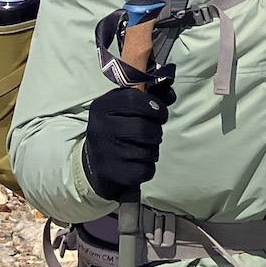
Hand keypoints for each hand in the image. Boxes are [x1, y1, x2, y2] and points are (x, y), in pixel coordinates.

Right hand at [82, 67, 176, 202]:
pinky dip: (147, 167)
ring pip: (148, 150)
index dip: (155, 106)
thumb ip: (149, 97)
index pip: (134, 99)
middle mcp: (101, 128)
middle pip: (145, 128)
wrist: (94, 163)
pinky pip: (146, 170)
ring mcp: (107, 152)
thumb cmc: (116, 129)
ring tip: (141, 148)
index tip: (160, 113)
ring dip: (152, 150)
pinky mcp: (115, 174)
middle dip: (155, 131)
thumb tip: (170, 92)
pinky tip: (137, 163)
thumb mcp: (124, 108)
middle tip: (151, 133)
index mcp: (103, 106)